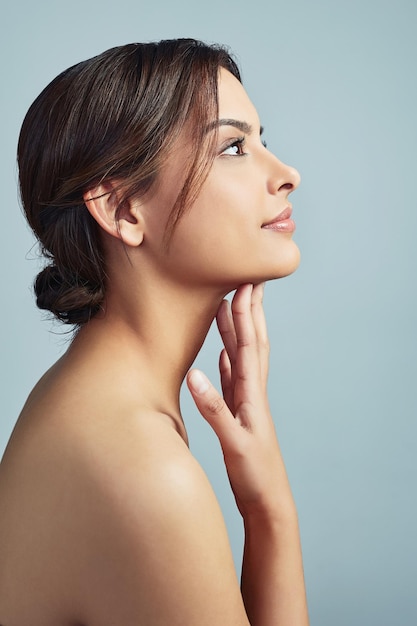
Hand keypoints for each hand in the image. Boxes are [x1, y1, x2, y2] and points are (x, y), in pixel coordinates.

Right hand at [187, 283, 293, 520]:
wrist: (268, 501)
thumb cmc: (256, 475)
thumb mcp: (234, 442)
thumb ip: (214, 409)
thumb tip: (194, 373)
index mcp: (252, 394)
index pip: (249, 345)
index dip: (246, 314)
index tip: (245, 284)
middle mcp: (252, 392)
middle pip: (251, 342)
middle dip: (249, 311)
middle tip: (248, 281)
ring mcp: (246, 401)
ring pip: (241, 355)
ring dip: (237, 329)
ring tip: (230, 306)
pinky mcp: (239, 413)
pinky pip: (233, 377)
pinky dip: (229, 359)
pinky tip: (225, 352)